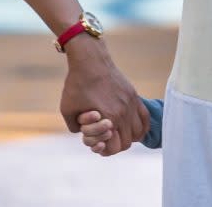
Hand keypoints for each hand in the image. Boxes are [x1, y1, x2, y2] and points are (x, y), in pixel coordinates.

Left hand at [59, 38, 148, 154]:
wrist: (90, 60)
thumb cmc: (76, 84)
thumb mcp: (67, 110)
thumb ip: (74, 128)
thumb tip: (83, 134)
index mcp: (109, 118)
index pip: (114, 147)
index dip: (105, 151)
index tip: (97, 146)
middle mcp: (123, 112)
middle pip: (128, 142)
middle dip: (116, 146)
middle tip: (106, 140)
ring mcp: (131, 102)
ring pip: (138, 132)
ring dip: (129, 137)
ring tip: (118, 135)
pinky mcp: (133, 94)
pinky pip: (145, 117)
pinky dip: (140, 126)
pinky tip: (132, 127)